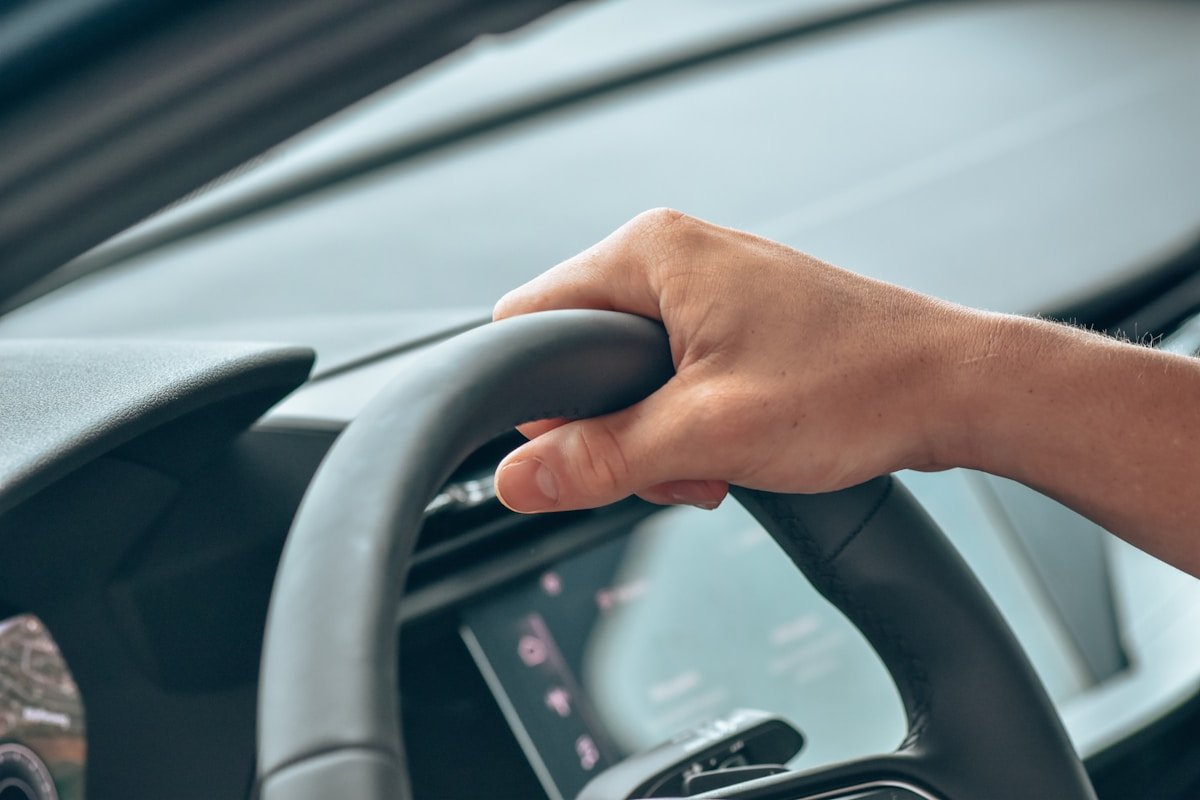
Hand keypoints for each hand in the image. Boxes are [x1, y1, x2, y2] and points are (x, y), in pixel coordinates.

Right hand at [491, 209, 990, 512]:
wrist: (952, 388)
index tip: (590, 449)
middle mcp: (674, 255)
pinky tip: (733, 450)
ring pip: (627, 375)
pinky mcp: (734, 318)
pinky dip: (689, 424)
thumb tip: (516, 479)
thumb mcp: (708, 433)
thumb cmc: (855, 385)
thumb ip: (600, 457)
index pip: (531, 321)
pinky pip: (672, 376)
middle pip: (580, 356)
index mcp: (651, 252)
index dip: (545, 401)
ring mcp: (708, 286)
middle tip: (677, 462)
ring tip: (716, 460)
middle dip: (615, 428)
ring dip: (657, 435)